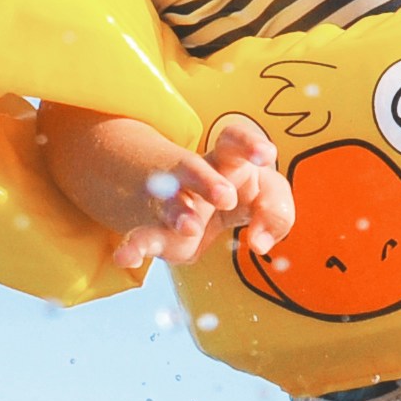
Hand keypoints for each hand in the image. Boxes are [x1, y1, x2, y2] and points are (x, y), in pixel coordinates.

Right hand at [106, 115, 290, 274]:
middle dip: (209, 182)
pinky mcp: (152, 228)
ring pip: (169, 202)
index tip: (267, 155)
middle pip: (195, 168)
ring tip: (190, 229)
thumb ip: (274, 215)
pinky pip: (141, 236)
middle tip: (227, 198)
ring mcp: (167, 200)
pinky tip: (126, 258)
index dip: (249, 144)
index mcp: (221, 161)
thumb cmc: (222, 190)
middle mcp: (191, 176)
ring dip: (178, 213)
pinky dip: (133, 247)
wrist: (154, 187)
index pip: (232, 141)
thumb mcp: (257, 196)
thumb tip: (261, 245)